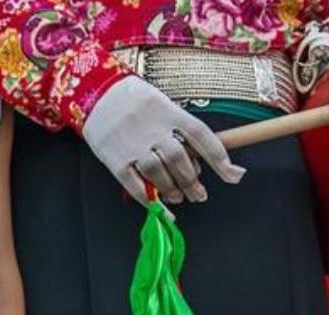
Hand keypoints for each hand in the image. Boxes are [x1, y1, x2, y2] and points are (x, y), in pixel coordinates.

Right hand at [83, 76, 245, 205]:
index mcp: (168, 111)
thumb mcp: (160, 103)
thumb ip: (178, 129)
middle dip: (192, 181)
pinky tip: (158, 206)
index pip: (201, 135)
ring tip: (178, 197)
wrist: (95, 93)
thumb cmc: (132, 100)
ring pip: (159, 174)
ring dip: (172, 190)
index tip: (233, 174)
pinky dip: (149, 200)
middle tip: (199, 194)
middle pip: (180, 159)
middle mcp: (152, 128)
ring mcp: (133, 145)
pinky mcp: (116, 161)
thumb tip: (198, 161)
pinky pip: (135, 186)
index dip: (219, 157)